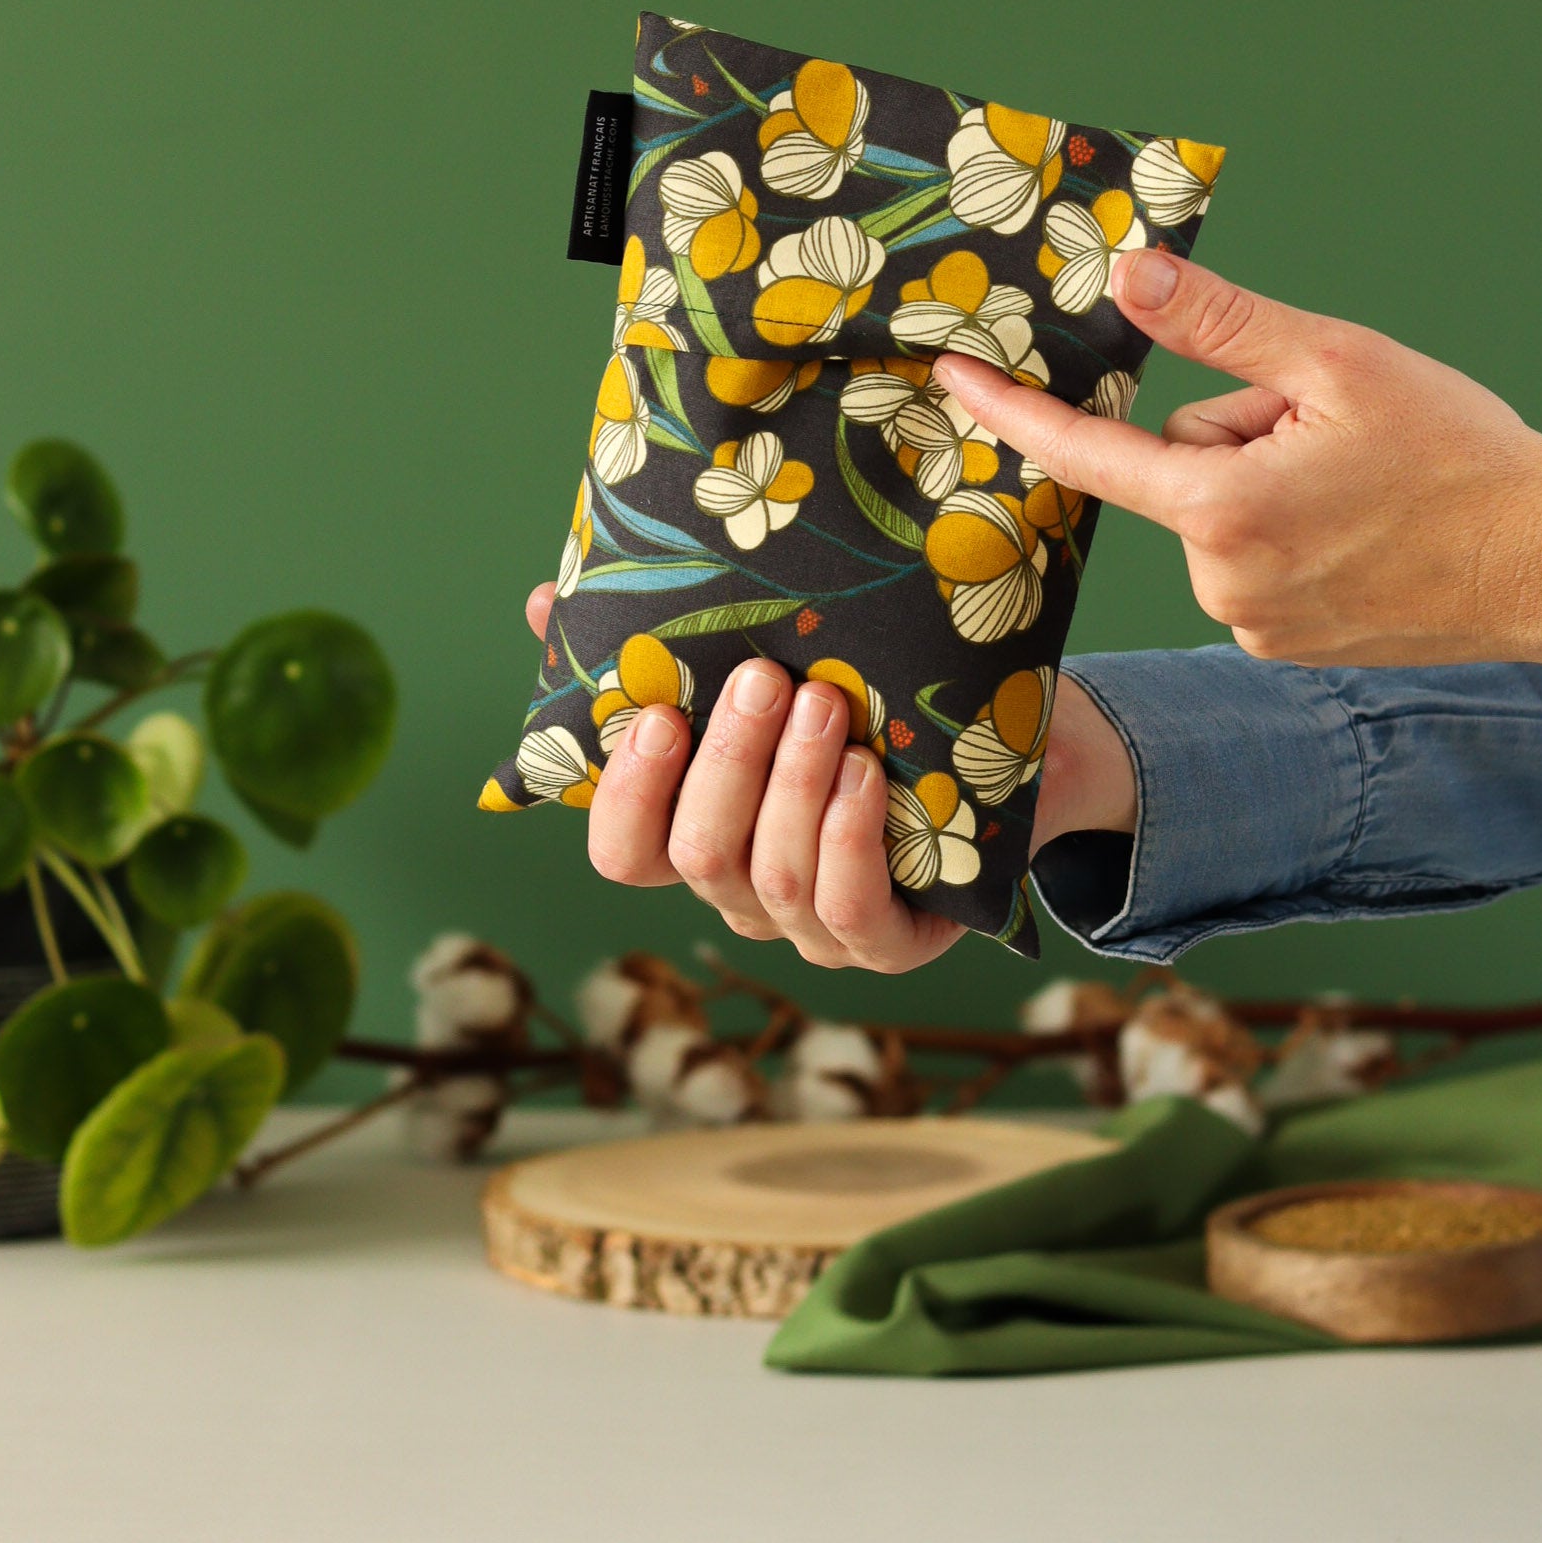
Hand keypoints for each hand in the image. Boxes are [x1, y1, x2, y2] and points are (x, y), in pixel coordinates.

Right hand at [521, 584, 1137, 967]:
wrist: (995, 750)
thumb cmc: (856, 704)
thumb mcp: (759, 664)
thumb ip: (652, 643)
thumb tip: (546, 600)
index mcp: (694, 835)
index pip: (623, 852)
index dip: (627, 794)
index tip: (658, 715)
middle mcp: (744, 892)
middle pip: (699, 857)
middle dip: (729, 765)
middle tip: (764, 679)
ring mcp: (813, 927)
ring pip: (775, 876)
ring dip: (794, 785)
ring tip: (827, 705)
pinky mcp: (888, 942)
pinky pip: (849, 910)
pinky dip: (849, 839)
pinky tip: (867, 775)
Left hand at [934, 250, 1541, 669]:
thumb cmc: (1463, 462)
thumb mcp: (1339, 363)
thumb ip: (1221, 323)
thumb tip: (1129, 274)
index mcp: (1223, 510)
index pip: (1087, 450)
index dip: (1015, 410)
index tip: (956, 379)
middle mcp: (1220, 582)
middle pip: (1179, 467)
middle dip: (1238, 435)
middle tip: (1334, 435)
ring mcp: (1249, 624)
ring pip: (1216, 513)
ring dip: (1267, 484)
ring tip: (1361, 487)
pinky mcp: (1280, 645)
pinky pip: (1247, 560)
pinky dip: (1289, 532)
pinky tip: (1360, 531)